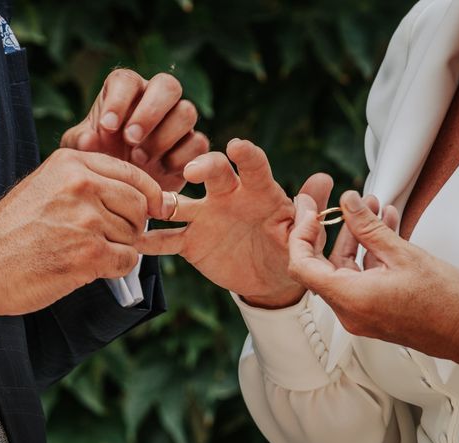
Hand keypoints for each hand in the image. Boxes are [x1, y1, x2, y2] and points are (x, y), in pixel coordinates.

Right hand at [0, 148, 166, 324]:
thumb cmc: (11, 230)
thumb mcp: (45, 185)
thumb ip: (86, 182)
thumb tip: (135, 194)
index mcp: (72, 163)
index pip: (133, 174)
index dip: (150, 194)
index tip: (157, 207)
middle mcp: (82, 184)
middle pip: (140, 205)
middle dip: (133, 225)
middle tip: (107, 238)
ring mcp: (86, 218)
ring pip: (134, 235)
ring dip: (118, 249)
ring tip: (83, 252)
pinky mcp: (88, 253)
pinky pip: (127, 261)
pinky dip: (114, 269)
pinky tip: (87, 268)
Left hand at [61, 69, 209, 191]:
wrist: (123, 191)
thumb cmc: (101, 162)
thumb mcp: (83, 155)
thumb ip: (81, 144)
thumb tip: (88, 138)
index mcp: (126, 93)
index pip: (126, 80)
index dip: (118, 100)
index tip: (106, 127)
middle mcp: (156, 100)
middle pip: (167, 85)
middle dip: (150, 112)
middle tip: (130, 139)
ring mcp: (178, 122)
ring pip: (187, 111)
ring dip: (164, 136)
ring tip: (139, 159)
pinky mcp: (193, 146)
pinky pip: (198, 142)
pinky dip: (181, 157)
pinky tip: (160, 171)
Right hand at [138, 139, 333, 307]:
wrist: (268, 279)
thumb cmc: (288, 249)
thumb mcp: (304, 235)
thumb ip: (309, 210)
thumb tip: (324, 180)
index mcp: (259, 192)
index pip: (254, 167)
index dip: (247, 155)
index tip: (238, 146)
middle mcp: (227, 197)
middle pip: (213, 173)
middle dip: (204, 167)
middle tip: (194, 172)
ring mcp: (204, 217)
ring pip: (180, 202)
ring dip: (164, 200)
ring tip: (149, 203)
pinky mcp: (190, 241)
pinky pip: (167, 240)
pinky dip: (151, 241)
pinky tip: (134, 241)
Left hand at [288, 190, 458, 364]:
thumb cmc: (446, 304)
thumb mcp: (403, 254)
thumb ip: (368, 226)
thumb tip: (348, 203)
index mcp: (350, 298)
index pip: (302, 265)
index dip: (301, 235)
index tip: (309, 212)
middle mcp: (349, 310)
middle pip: (321, 265)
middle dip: (330, 230)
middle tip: (331, 205)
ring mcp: (359, 313)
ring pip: (343, 268)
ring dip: (355, 237)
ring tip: (369, 208)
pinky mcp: (372, 310)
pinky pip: (360, 277)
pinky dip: (367, 253)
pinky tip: (382, 228)